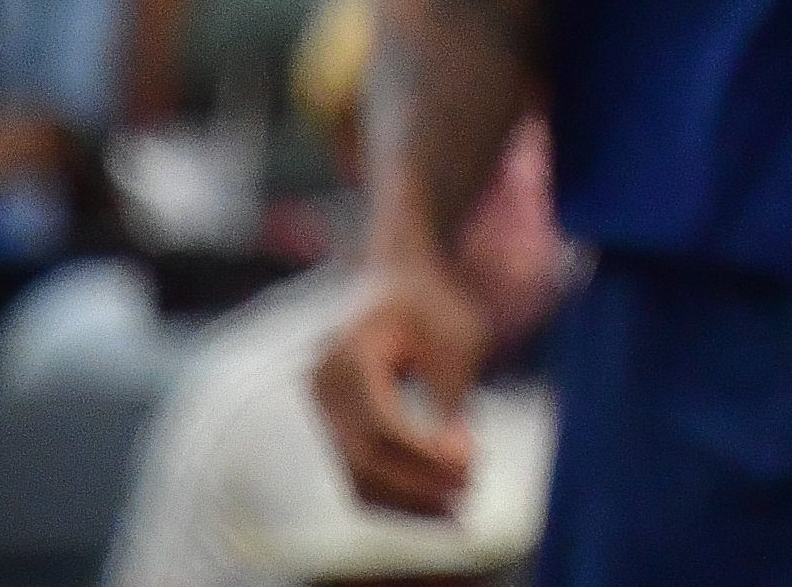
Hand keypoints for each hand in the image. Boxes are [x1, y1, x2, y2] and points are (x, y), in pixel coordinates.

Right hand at [308, 259, 491, 515]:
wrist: (395, 281)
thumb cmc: (433, 304)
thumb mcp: (456, 337)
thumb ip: (452, 395)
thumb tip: (456, 459)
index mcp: (351, 353)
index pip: (382, 422)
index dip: (424, 453)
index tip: (470, 464)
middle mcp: (323, 385)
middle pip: (365, 457)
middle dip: (418, 485)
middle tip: (469, 496)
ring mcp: (320, 409)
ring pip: (355, 476)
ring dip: (406, 500)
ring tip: (457, 510)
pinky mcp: (331, 426)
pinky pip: (356, 472)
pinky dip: (394, 492)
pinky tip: (434, 502)